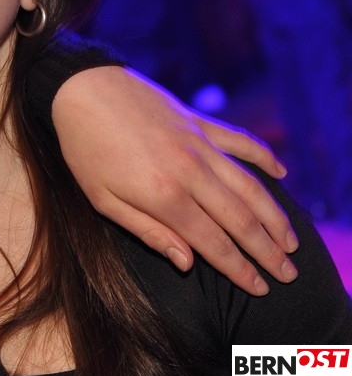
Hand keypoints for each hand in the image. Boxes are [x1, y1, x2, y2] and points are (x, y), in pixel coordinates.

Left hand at [52, 66, 297, 295]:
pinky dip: (265, 157)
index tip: (260, 287)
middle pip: (241, 220)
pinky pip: (242, 141)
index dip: (240, 268)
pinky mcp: (200, 121)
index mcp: (164, 196)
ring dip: (275, 217)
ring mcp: (200, 144)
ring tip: (291, 241)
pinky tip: (281, 173)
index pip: (214, 243)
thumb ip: (148, 232)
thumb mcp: (103, 199)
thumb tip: (187, 262)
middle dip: (268, 251)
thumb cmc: (85, 148)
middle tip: (288, 274)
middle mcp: (191, 172)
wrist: (83, 88)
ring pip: (250, 186)